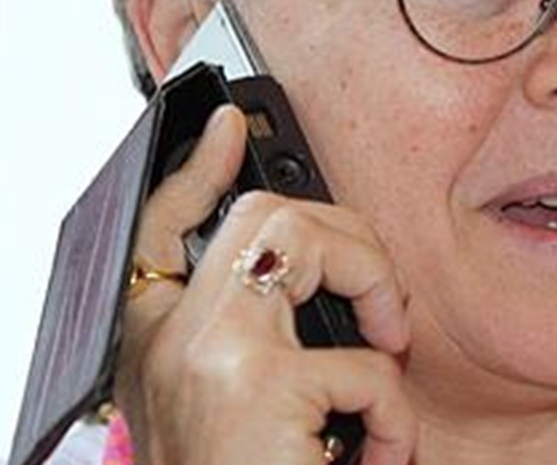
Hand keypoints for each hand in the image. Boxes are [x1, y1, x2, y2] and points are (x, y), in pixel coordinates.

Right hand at [116, 105, 417, 464]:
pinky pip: (365, 361)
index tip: (229, 126)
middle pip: (264, 217)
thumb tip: (341, 297)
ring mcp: (207, 355)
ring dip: (380, 301)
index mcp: (161, 347)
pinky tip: (377, 458)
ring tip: (386, 382)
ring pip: (308, 244)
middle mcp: (168, 342)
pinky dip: (394, 416)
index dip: (198, 170)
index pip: (163, 228)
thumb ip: (268, 348)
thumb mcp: (247, 415)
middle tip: (385, 314)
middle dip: (350, 242)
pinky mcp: (256, 385)